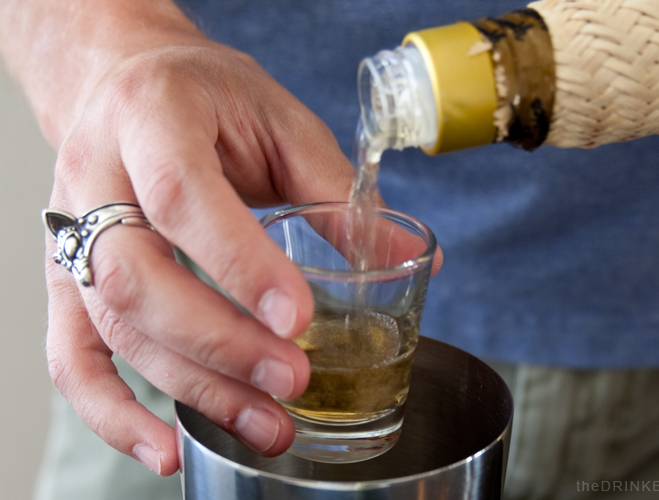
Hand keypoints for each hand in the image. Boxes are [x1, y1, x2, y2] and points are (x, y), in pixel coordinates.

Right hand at [44, 36, 354, 474]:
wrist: (129, 84)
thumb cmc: (207, 96)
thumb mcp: (280, 121)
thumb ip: (337, 192)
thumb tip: (408, 258)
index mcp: (153, 116)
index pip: (182, 196)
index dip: (239, 262)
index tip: (299, 319)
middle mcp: (96, 175)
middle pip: (136, 277)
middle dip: (221, 342)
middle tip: (292, 379)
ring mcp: (71, 232)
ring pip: (113, 326)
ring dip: (193, 386)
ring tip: (267, 424)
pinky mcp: (68, 277)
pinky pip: (72, 355)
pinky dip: (113, 413)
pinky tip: (165, 448)